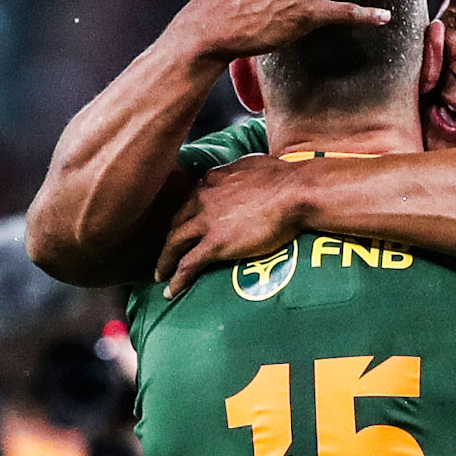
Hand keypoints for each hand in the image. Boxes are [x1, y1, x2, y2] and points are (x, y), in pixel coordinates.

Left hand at [157, 154, 309, 296]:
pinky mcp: (215, 243)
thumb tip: (244, 175)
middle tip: (166, 253)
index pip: (190, 200)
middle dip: (169, 238)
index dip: (186, 215)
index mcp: (211, 181)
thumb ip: (240, 172)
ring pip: (174, 243)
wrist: (295, 192)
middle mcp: (202, 198)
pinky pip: (188, 264)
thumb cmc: (285, 178)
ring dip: (164, 261)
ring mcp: (206, 221)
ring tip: (160, 275)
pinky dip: (177, 279)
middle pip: (177, 221)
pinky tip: (171, 291)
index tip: (184, 226)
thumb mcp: (253, 164)